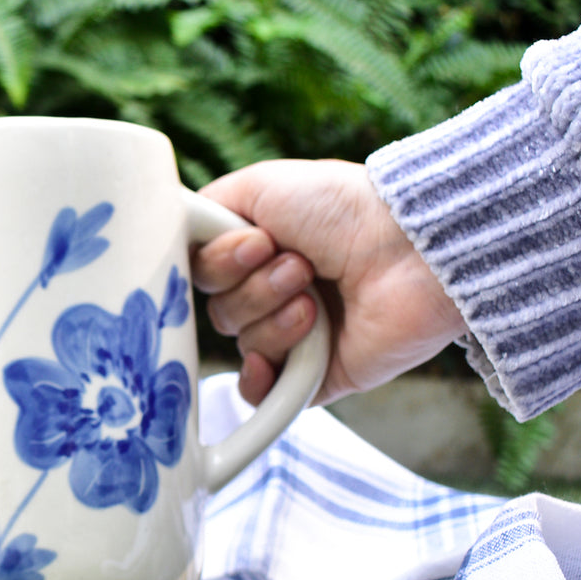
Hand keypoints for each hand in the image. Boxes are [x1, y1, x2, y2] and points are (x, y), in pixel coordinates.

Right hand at [191, 159, 466, 405]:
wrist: (411, 251)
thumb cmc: (342, 208)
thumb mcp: (260, 187)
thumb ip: (205, 210)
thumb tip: (170, 231)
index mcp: (254, 252)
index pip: (202, 274)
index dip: (220, 263)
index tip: (255, 242)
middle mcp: (269, 293)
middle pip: (218, 311)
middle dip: (254, 288)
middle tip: (300, 266)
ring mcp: (292, 336)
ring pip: (241, 344)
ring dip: (275, 318)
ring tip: (317, 299)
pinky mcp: (312, 375)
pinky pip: (261, 393)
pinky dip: (262, 377)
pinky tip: (276, 358)